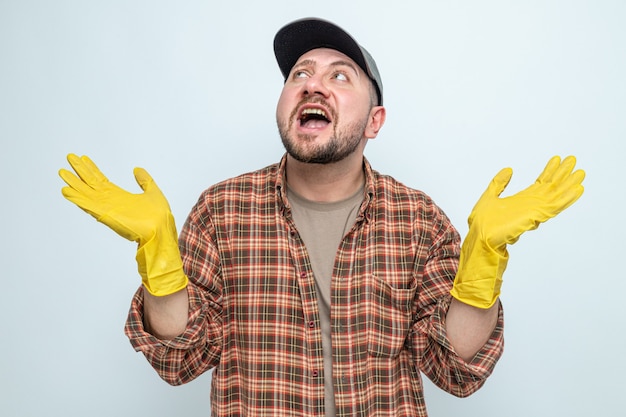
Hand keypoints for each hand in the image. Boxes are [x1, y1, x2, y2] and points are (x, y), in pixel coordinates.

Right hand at [59, 154, 187, 295]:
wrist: (161, 230)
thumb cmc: (158, 216)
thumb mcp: (152, 191)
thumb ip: (144, 180)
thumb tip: (137, 169)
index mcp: (119, 196)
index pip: (101, 180)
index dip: (92, 169)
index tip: (84, 158)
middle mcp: (110, 201)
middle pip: (91, 183)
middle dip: (80, 171)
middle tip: (69, 157)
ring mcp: (106, 208)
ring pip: (86, 192)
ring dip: (73, 183)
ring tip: (62, 172)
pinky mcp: (106, 215)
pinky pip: (88, 205)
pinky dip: (77, 198)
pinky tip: (66, 191)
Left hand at [469, 155, 584, 251]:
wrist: (480, 236)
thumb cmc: (483, 223)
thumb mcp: (490, 196)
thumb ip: (499, 183)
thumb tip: (509, 169)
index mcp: (522, 200)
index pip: (540, 183)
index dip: (549, 171)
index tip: (556, 159)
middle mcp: (531, 205)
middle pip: (551, 187)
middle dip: (562, 174)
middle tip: (572, 159)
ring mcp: (534, 211)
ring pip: (556, 195)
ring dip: (569, 184)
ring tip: (580, 172)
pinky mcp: (534, 217)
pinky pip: (554, 207)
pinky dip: (567, 198)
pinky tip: (577, 189)